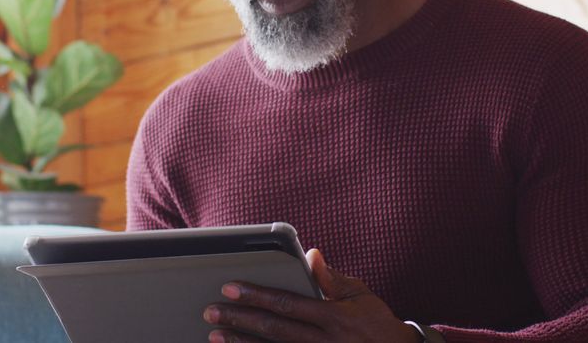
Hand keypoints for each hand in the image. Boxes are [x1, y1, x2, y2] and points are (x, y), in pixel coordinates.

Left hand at [202, 248, 421, 341]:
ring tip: (216, 335)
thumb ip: (331, 278)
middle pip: (273, 330)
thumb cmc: (377, 322)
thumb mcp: (359, 295)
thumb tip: (310, 254)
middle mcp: (324, 342)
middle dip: (240, 319)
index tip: (230, 287)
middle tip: (210, 310)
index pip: (287, 303)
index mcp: (333, 317)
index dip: (257, 295)